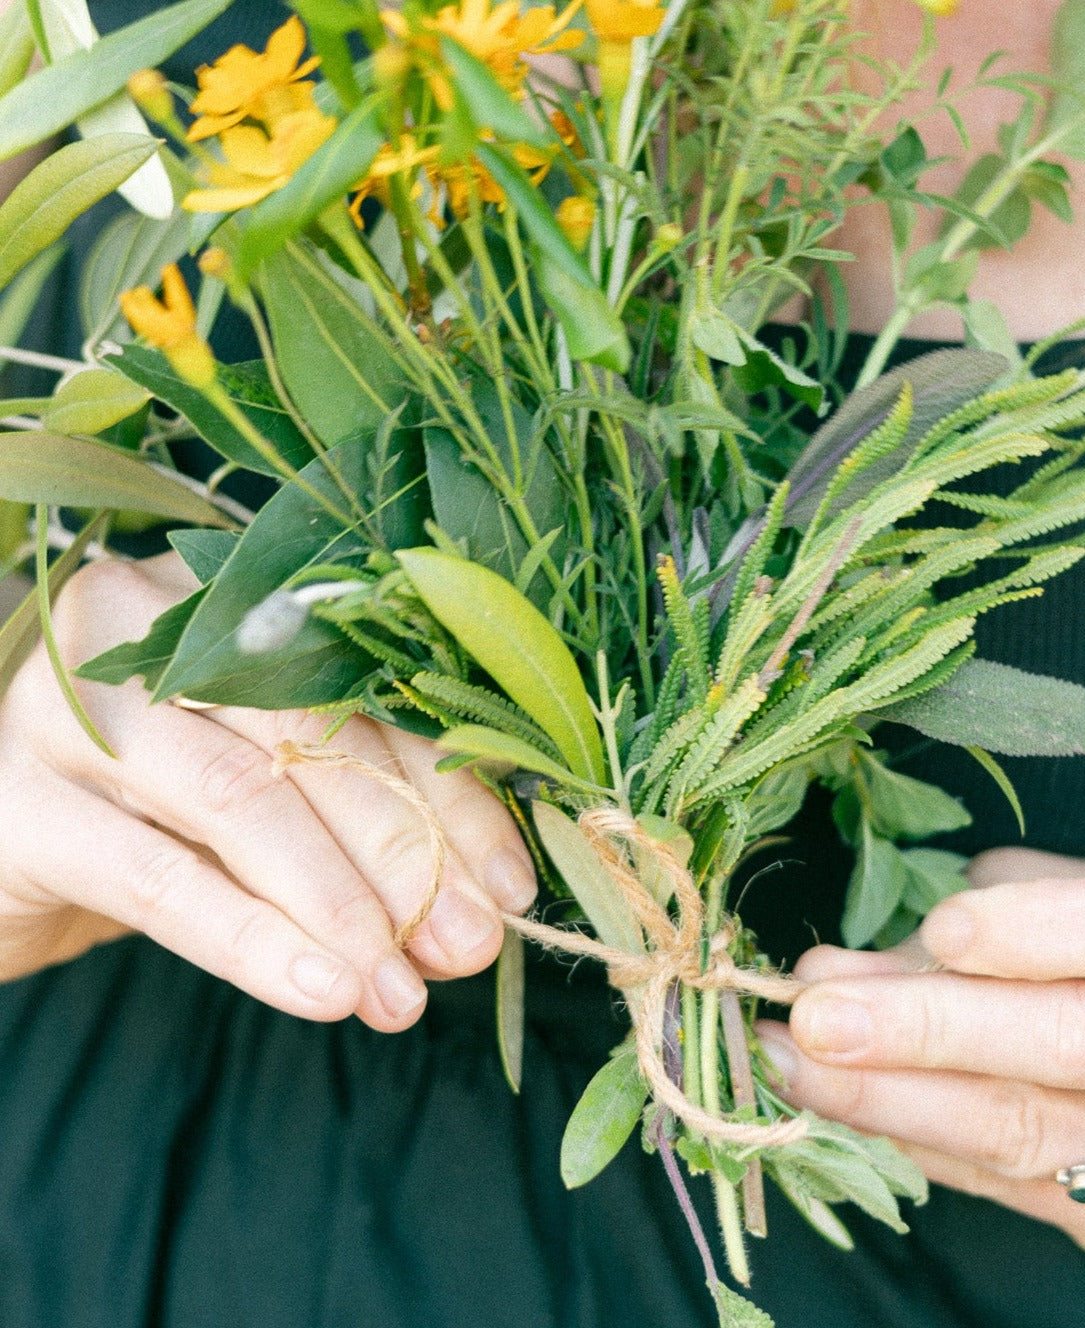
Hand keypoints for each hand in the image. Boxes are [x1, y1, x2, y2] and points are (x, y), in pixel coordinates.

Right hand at [0, 553, 535, 1031]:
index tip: (510, 887)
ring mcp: (68, 711)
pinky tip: (320, 989)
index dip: (451, 795)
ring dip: (340, 904)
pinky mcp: (19, 806)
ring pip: (244, 801)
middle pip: (314, 739)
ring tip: (399, 991)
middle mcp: (145, 633)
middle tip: (468, 945)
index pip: (370, 697)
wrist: (3, 843)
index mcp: (228, 610)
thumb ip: (359, 815)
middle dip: (408, 852)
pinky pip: (159, 879)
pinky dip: (252, 939)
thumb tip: (480, 901)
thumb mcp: (268, 792)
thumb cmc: (159, 808)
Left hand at [758, 847, 1084, 1253]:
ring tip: (798, 1067)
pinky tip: (860, 1112)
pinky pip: (1029, 1190)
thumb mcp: (1070, 892)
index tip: (940, 930)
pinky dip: (930, 1146)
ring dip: (897, 1102)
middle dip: (930, 1030)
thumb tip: (832, 974)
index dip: (1046, 931)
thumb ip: (970, 924)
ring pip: (1044, 1134)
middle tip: (816, 1016)